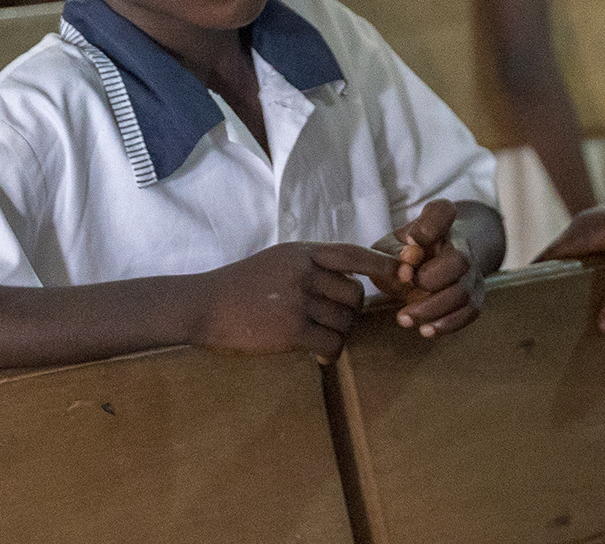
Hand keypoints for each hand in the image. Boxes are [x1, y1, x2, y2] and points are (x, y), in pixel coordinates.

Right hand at [192, 242, 402, 360]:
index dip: (380, 263)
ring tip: (318, 337)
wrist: (203, 306)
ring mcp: (299, 300)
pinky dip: (330, 351)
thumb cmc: (238, 286)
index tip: (401, 272)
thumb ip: (309, 266)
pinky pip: (332, 343)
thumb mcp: (276, 261)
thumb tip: (350, 283)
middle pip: (355, 295)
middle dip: (350, 312)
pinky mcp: (292, 329)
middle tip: (331, 322)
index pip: (352, 253)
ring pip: (345, 321)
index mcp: (301, 252)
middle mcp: (304, 272)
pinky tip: (317, 353)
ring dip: (338, 334)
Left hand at [386, 200, 484, 337]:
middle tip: (406, 284)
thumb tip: (407, 261)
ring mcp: (470, 272)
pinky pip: (470, 312)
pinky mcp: (474, 296)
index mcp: (437, 224)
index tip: (412, 239)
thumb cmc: (404, 254)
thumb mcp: (390, 246)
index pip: (443, 212)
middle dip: (430, 279)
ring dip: (432, 309)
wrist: (431, 265)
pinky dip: (447, 324)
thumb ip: (392, 252)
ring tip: (403, 317)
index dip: (430, 226)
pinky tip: (425, 330)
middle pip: (460, 260)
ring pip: (463, 292)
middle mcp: (460, 245)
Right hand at [535, 187, 604, 333]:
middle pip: (557, 273)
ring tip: (581, 336)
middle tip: (557, 342)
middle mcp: (587, 233)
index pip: (542, 264)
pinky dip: (600, 293)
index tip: (530, 326)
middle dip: (556, 304)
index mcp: (585, 231)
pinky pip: (599, 273)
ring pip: (580, 275)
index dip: (531, 292)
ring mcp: (603, 238)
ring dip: (581, 300)